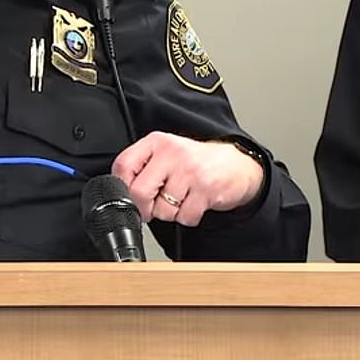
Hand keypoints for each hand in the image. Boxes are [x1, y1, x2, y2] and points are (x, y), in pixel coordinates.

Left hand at [111, 132, 263, 226]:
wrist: (238, 165)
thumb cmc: (197, 162)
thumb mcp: (166, 154)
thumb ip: (143, 167)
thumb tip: (122, 193)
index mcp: (156, 142)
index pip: (123, 165)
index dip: (122, 188)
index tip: (129, 196)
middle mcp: (172, 153)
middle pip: (139, 192)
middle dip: (144, 208)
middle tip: (152, 207)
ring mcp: (190, 171)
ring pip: (162, 209)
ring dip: (170, 213)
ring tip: (181, 199)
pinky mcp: (206, 189)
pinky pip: (184, 217)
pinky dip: (188, 217)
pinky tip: (194, 203)